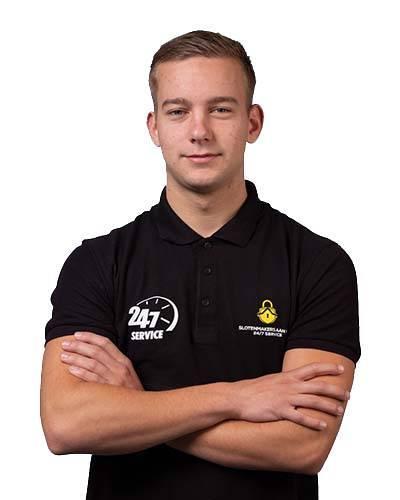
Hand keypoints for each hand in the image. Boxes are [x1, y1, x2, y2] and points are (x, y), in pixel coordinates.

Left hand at [60, 331, 143, 390]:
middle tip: (65, 344)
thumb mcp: (127, 374)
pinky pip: (93, 379)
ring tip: (64, 356)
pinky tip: (72, 369)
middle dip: (79, 346)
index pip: (105, 343)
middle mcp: (120, 368)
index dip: (90, 337)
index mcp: (124, 361)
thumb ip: (113, 363)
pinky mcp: (110, 392)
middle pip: (96, 352)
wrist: (142, 410)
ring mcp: (115, 380)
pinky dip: (82, 372)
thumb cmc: (131, 393)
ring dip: (76, 358)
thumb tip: (94, 354)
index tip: (78, 335)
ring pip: (93, 364)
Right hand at [231, 363, 349, 429]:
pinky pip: (300, 417)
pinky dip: (313, 422)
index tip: (340, 369)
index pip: (312, 369)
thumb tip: (296, 382)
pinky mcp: (279, 411)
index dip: (328, 368)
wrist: (237, 397)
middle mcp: (289, 385)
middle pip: (318, 386)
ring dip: (329, 406)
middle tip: (347, 395)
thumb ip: (286, 381)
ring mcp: (285, 398)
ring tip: (340, 411)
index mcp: (288, 376)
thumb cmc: (253, 389)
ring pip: (313, 401)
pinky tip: (322, 426)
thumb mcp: (272, 379)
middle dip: (335, 390)